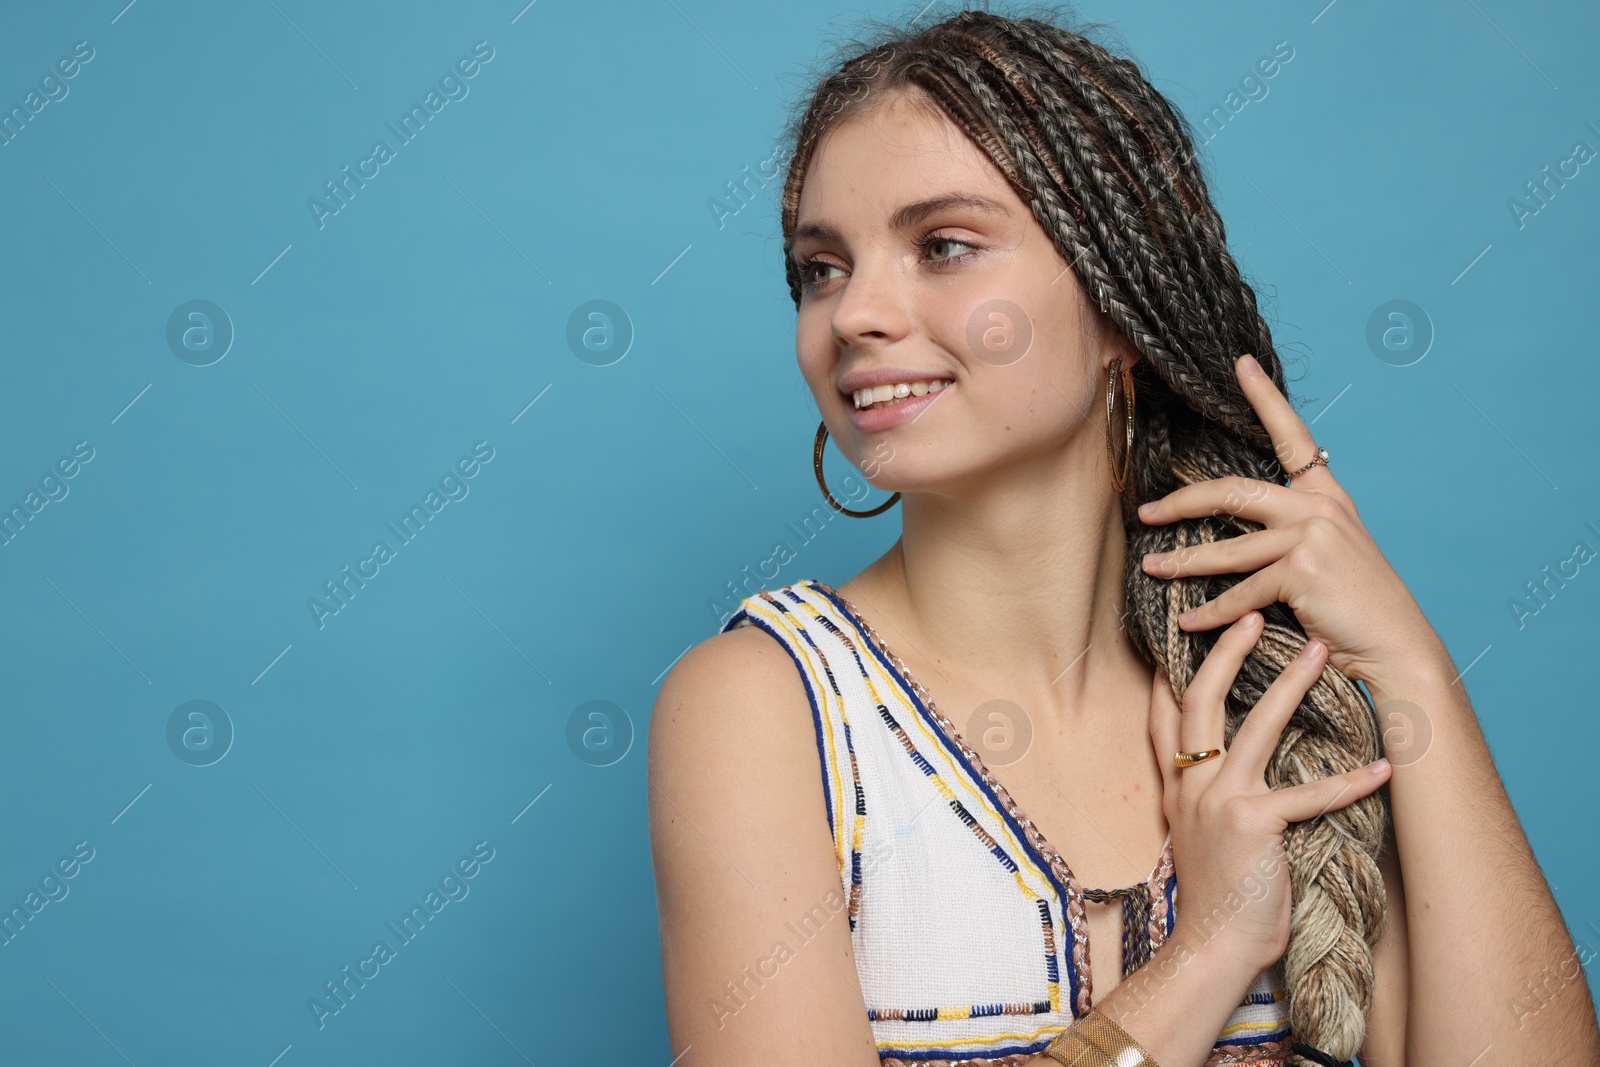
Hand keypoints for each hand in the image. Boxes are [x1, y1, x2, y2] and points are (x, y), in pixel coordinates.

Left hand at [1135, 353, 1445, 687]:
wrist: (1396, 647)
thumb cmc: (1356, 609)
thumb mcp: (1330, 556)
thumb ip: (1294, 533)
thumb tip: (1240, 530)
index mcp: (1327, 497)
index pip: (1292, 437)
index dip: (1265, 398)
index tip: (1240, 364)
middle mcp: (1320, 508)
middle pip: (1233, 491)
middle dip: (1182, 503)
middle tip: (1146, 513)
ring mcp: (1312, 536)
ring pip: (1229, 548)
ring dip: (1184, 562)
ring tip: (1151, 569)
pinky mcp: (1303, 570)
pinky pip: (1242, 592)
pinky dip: (1212, 612)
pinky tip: (1189, 621)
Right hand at [1148, 610, 1391, 976]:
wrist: (1211, 947)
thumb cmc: (1216, 898)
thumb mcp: (1195, 837)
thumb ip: (1201, 797)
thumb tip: (1221, 766)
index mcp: (1176, 788)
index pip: (1164, 715)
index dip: (1170, 668)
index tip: (1184, 631)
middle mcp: (1190, 786)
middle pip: (1199, 700)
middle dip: (1225, 653)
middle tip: (1251, 614)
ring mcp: (1218, 802)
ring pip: (1253, 726)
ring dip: (1290, 685)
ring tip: (1318, 651)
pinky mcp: (1253, 826)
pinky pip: (1308, 795)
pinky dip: (1349, 781)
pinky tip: (1382, 767)